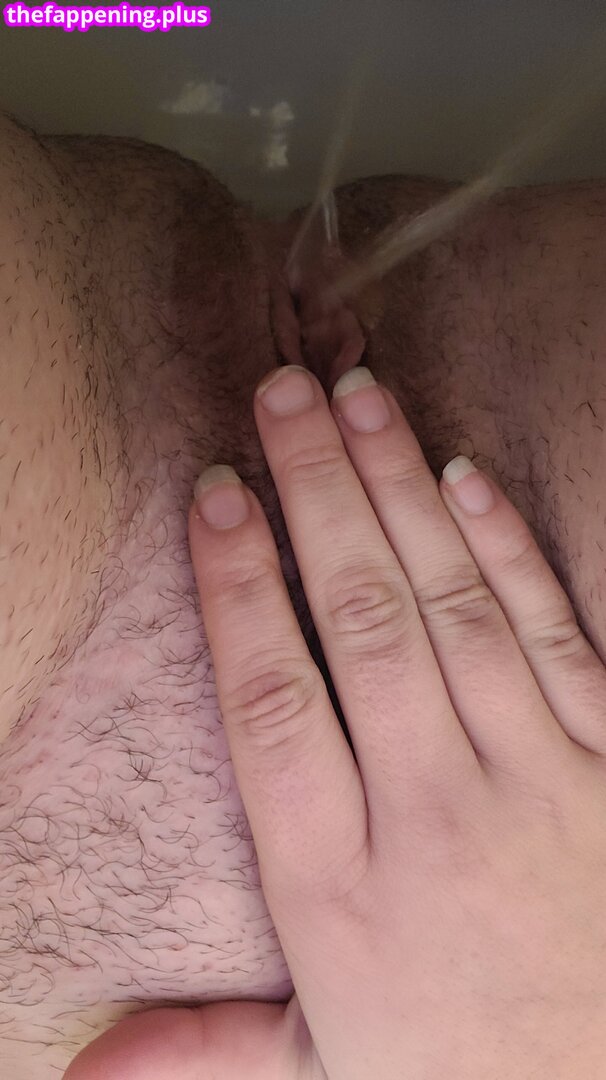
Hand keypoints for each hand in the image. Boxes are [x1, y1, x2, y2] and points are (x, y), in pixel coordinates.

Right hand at [66, 363, 605, 1078]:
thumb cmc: (468, 1076)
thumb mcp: (324, 1076)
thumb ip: (207, 1049)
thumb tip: (80, 1068)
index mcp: (343, 889)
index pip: (273, 704)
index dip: (237, 588)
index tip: (215, 496)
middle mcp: (435, 816)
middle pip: (363, 624)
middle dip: (316, 496)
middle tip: (281, 393)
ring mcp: (538, 781)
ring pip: (451, 608)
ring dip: (399, 494)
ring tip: (357, 401)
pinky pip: (555, 636)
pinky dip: (506, 552)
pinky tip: (463, 479)